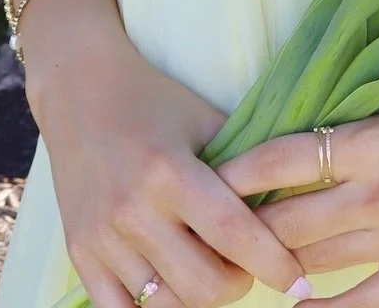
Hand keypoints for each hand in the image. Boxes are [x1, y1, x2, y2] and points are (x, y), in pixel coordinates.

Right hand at [27, 5, 312, 307]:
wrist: (80, 91)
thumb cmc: (153, 101)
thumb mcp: (204, 119)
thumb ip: (245, 163)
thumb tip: (294, 203)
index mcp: (169, 171)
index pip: (233, 234)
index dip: (273, 263)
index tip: (299, 283)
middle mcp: (133, 210)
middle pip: (203, 284)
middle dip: (237, 284)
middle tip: (245, 266)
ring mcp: (102, 237)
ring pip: (167, 305)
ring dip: (197, 297)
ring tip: (208, 270)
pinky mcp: (79, 255)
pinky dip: (155, 307)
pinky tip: (172, 287)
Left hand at [216, 71, 378, 306]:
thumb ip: (343, 131)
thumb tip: (281, 152)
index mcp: (370, 140)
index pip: (280, 159)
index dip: (238, 172)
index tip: (207, 179)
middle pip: (288, 221)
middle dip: (250, 226)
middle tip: (222, 227)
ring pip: (315, 261)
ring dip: (280, 261)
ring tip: (253, 258)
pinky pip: (359, 303)